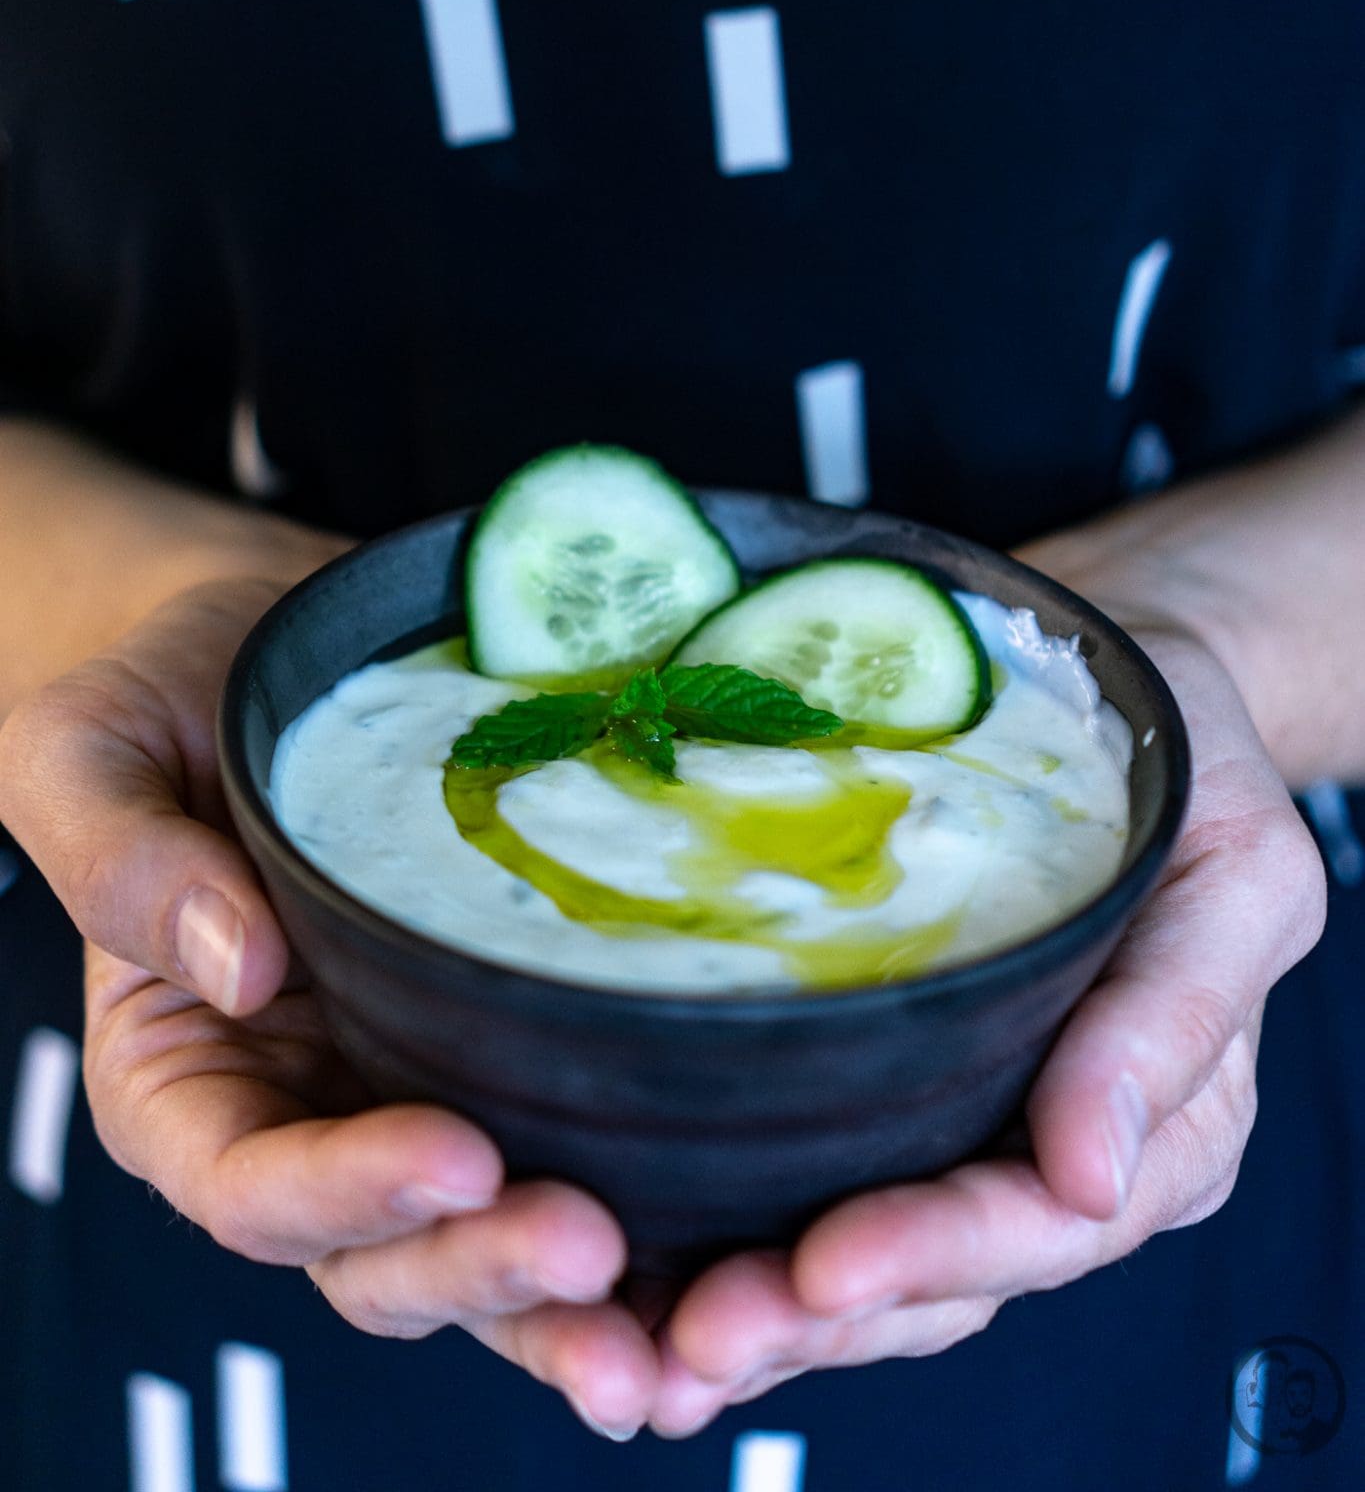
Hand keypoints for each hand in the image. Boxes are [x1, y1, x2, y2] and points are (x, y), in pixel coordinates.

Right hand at [0, 573, 662, 1439]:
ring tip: (672, 1320)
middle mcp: (308, 1113)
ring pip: (491, 1239)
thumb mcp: (92, 749)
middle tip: (592, 1247)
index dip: (348, 1194)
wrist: (296, 635)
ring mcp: (422, 1088)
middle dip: (484, 1267)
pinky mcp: (524, 1047)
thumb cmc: (176, 689)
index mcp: (185, 1078)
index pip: (251, 1185)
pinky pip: (580, 1147)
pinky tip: (732, 1248)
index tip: (456, 1155)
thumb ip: (123, 860)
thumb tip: (243, 971)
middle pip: (385, 1253)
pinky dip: (652, 1218)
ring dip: (574, 1296)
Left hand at [642, 623, 1327, 1435]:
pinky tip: (648, 1268)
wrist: (1124, 693)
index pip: (1041, 1223)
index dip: (932, 1255)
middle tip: (700, 1334)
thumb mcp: (1237, 865)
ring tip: (657, 1335)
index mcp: (1164, 1122)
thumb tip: (1093, 1177)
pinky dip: (739, 1235)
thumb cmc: (1190, 767)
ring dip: (766, 1308)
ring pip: (871, 1261)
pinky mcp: (891, 1079)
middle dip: (819, 1317)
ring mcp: (970, 1120)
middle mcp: (1058, 1148)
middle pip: (940, 1275)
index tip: (825, 1266)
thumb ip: (1184, 1011)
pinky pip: (820, 1180)